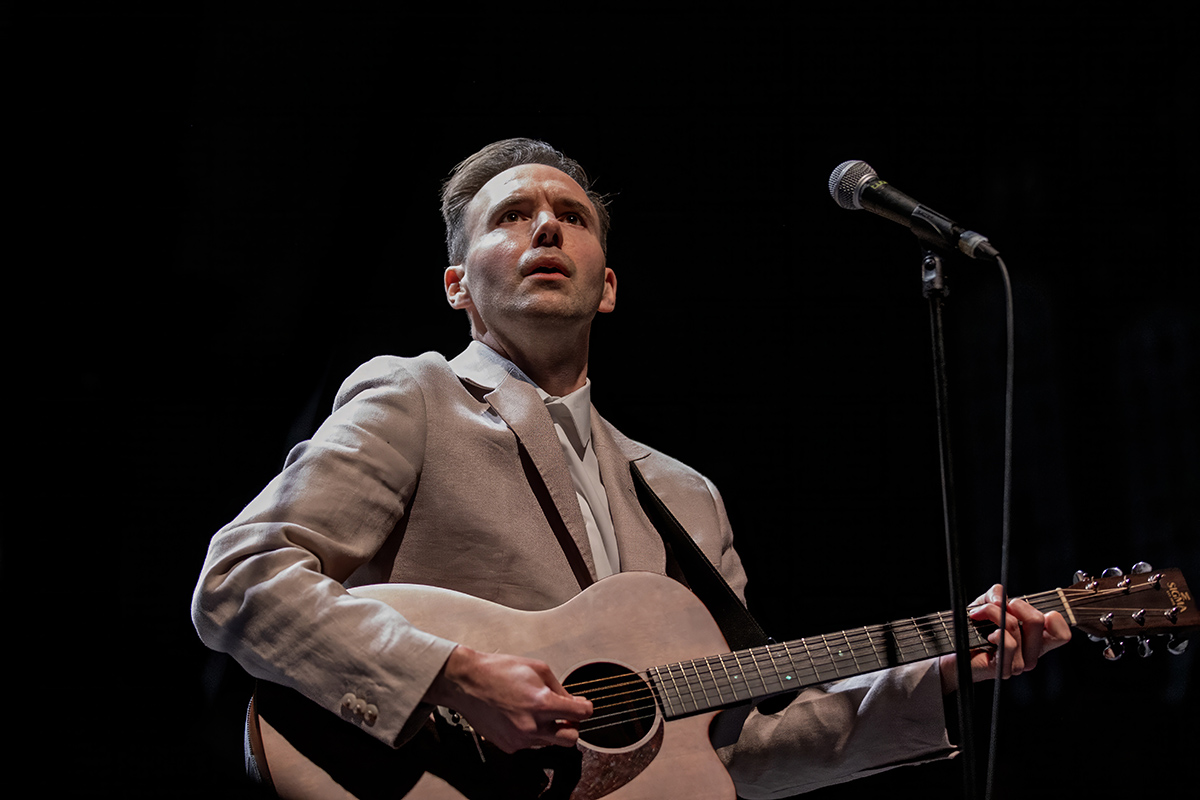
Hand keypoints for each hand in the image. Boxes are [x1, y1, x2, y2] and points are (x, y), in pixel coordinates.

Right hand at [423, 645, 592, 752]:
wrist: (467, 683)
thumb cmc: (499, 671)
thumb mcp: (538, 668)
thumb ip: (560, 688)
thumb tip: (573, 701)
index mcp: (542, 703)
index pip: (581, 714)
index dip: (585, 708)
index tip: (583, 706)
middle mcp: (533, 725)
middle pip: (571, 739)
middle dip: (571, 726)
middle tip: (564, 715)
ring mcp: (520, 739)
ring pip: (549, 742)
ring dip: (549, 729)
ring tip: (534, 710)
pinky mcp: (508, 745)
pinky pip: (529, 744)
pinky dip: (530, 733)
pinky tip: (520, 717)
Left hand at [939, 584, 1071, 693]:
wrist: (953, 650)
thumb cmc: (972, 628)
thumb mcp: (987, 603)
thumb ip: (998, 593)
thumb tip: (1003, 599)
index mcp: (1035, 640)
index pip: (1062, 634)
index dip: (1054, 617)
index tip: (1029, 609)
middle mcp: (1031, 654)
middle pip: (1039, 621)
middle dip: (1016, 604)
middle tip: (998, 605)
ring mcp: (1019, 663)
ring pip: (1016, 627)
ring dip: (993, 613)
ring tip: (979, 615)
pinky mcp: (1004, 669)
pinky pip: (1007, 643)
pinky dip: (994, 630)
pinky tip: (986, 634)